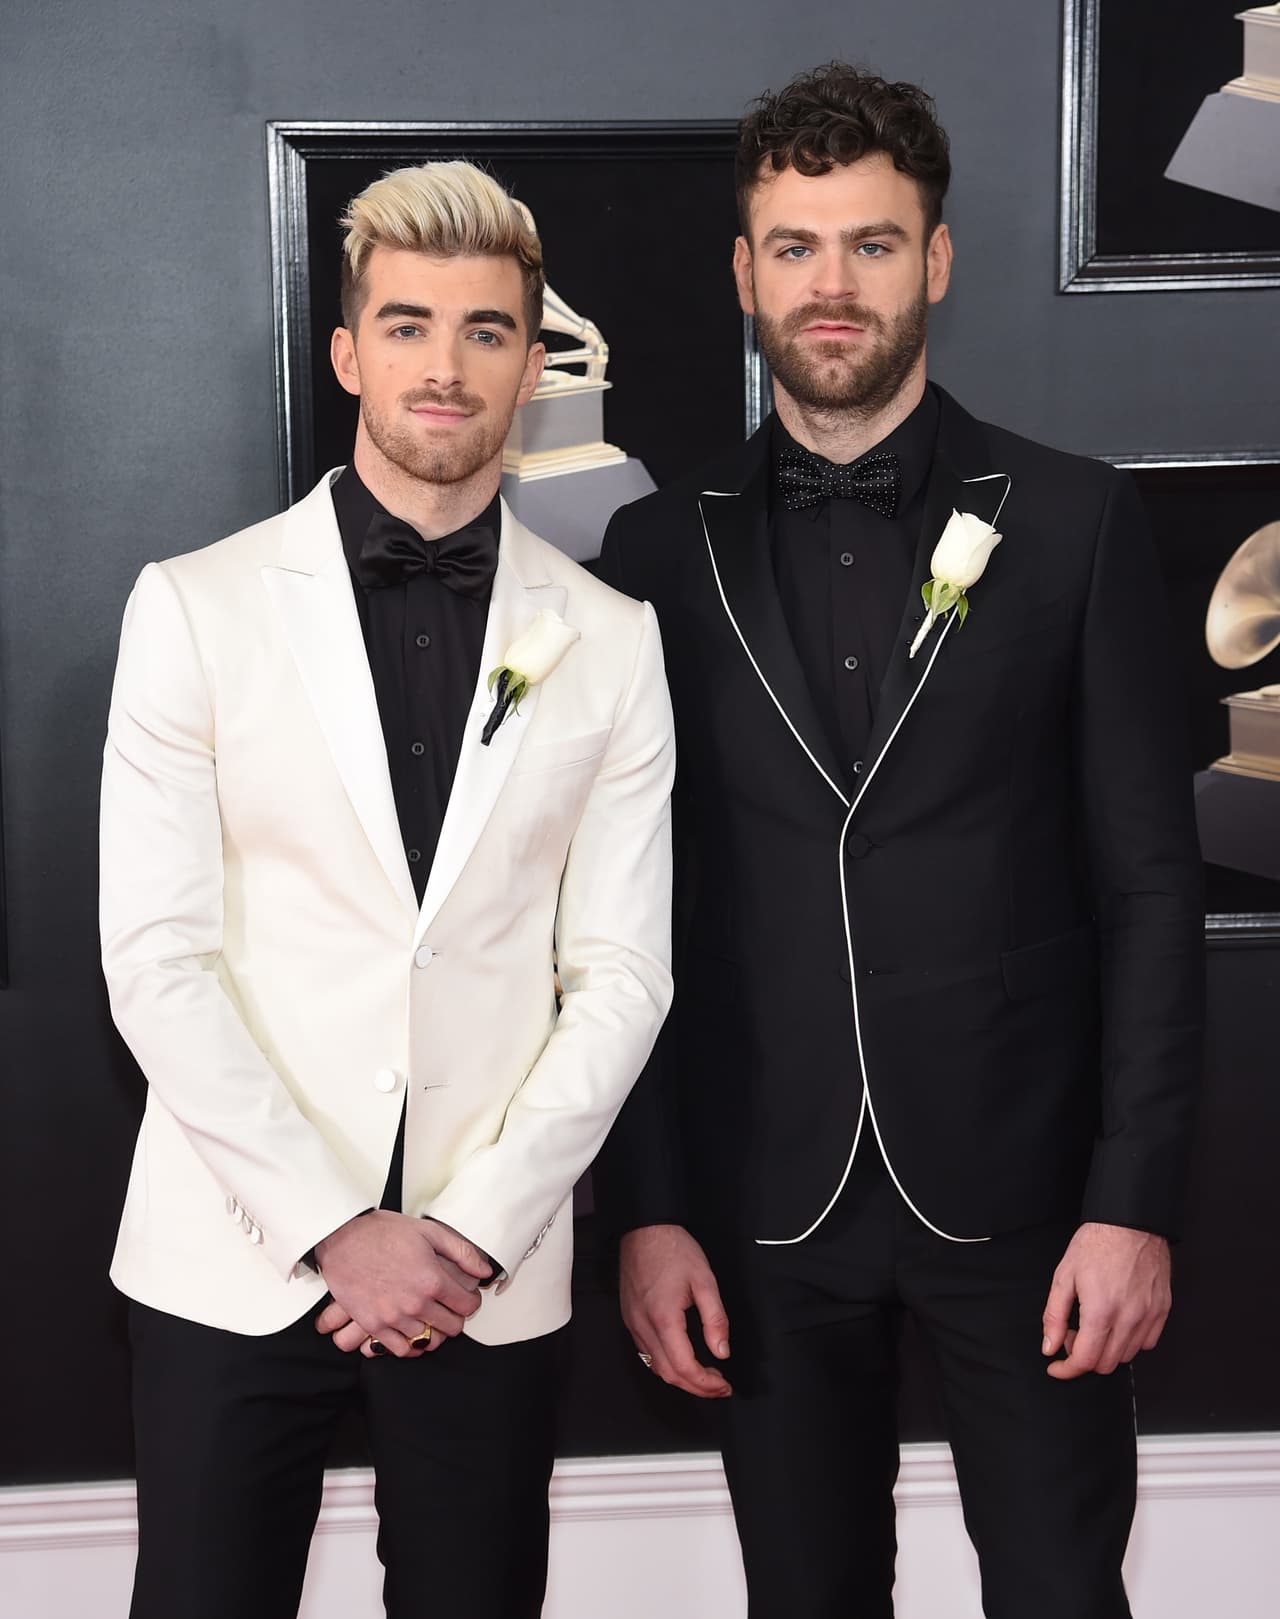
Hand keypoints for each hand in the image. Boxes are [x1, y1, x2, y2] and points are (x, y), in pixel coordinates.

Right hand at [313, 1212, 492, 1357]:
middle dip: (455, 1317)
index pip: (467, 1305)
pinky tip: (414, 1334)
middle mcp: (416, 1303)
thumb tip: (485, 1271)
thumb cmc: (384, 1232)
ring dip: (434, 1331)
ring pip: (428, 1340)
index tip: (466, 1297)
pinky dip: (412, 1345)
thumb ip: (462, 1252)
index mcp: (432, 1280)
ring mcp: (393, 1317)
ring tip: (431, 1318)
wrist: (342, 1238)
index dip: (471, 1301)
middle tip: (450, 1307)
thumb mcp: (429, 1232)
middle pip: (451, 1327)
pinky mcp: (374, 1325)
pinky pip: (401, 1349)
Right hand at [620, 1224, 731, 1398]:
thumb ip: (715, 1319)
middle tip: (718, 1386)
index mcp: (664, 1319)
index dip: (706, 1384)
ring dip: (680, 1378)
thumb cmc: (673, 1249)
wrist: (644, 1229)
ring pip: (655, 1366)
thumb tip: (722, 1351)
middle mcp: (644, 1326)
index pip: (685, 1368)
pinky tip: (681, 1358)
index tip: (723, 1385)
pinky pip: (646, 1352)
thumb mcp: (705, 1280)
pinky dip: (665, 1364)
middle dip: (696, 1387)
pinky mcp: (630, 1318)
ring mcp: (633, 1323)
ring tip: (704, 1375)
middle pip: (668, 1374)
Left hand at [1041, 1221, 1171, 1380]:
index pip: (1085, 1361)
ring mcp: (1149, 1316)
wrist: (1130, 1222)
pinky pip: (1147, 1342)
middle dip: (1084, 1358)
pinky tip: (1117, 1323)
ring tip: (1094, 1325)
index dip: (1067, 1370)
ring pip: (1127, 1356)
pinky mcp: (1162, 1310)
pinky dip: (1129, 1342)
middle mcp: (1128, 1319)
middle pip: (1106, 1364)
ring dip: (1106, 1350)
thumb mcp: (1064, 1276)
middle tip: (1072, 1335)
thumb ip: (1054, 1315)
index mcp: (1101, 1312)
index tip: (1056, 1366)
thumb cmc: (1096, 1244)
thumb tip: (1049, 1346)